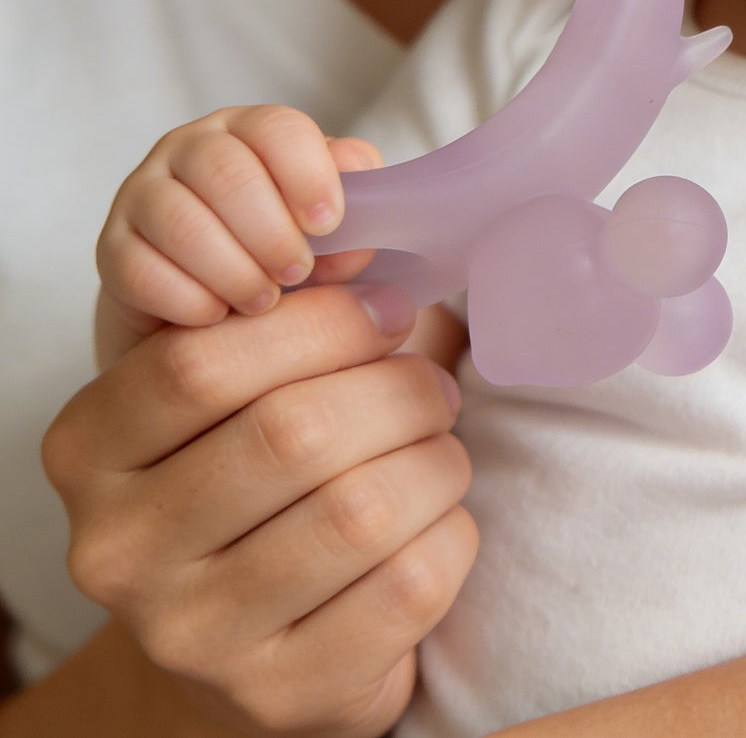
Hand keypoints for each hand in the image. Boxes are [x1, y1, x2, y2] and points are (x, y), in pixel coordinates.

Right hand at [43, 283, 476, 737]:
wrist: (256, 636)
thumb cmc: (263, 474)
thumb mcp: (242, 390)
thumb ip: (290, 314)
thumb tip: (378, 253)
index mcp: (92, 450)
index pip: (203, 360)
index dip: (323, 321)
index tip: (391, 307)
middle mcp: (119, 550)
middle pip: (293, 432)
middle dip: (398, 390)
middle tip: (435, 385)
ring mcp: (193, 636)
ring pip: (361, 509)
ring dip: (435, 460)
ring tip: (440, 447)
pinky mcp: (279, 694)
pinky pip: (408, 584)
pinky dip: (451, 532)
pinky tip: (437, 519)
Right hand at [96, 105, 380, 347]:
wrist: (220, 315)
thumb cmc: (291, 257)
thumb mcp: (335, 236)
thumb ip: (359, 220)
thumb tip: (360, 233)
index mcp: (255, 131)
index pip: (278, 128)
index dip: (308, 174)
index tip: (329, 224)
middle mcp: (193, 148)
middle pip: (226, 170)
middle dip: (270, 231)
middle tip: (297, 274)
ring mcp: (144, 193)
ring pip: (180, 219)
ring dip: (232, 269)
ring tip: (265, 303)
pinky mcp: (112, 246)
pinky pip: (140, 268)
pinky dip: (188, 300)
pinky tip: (218, 317)